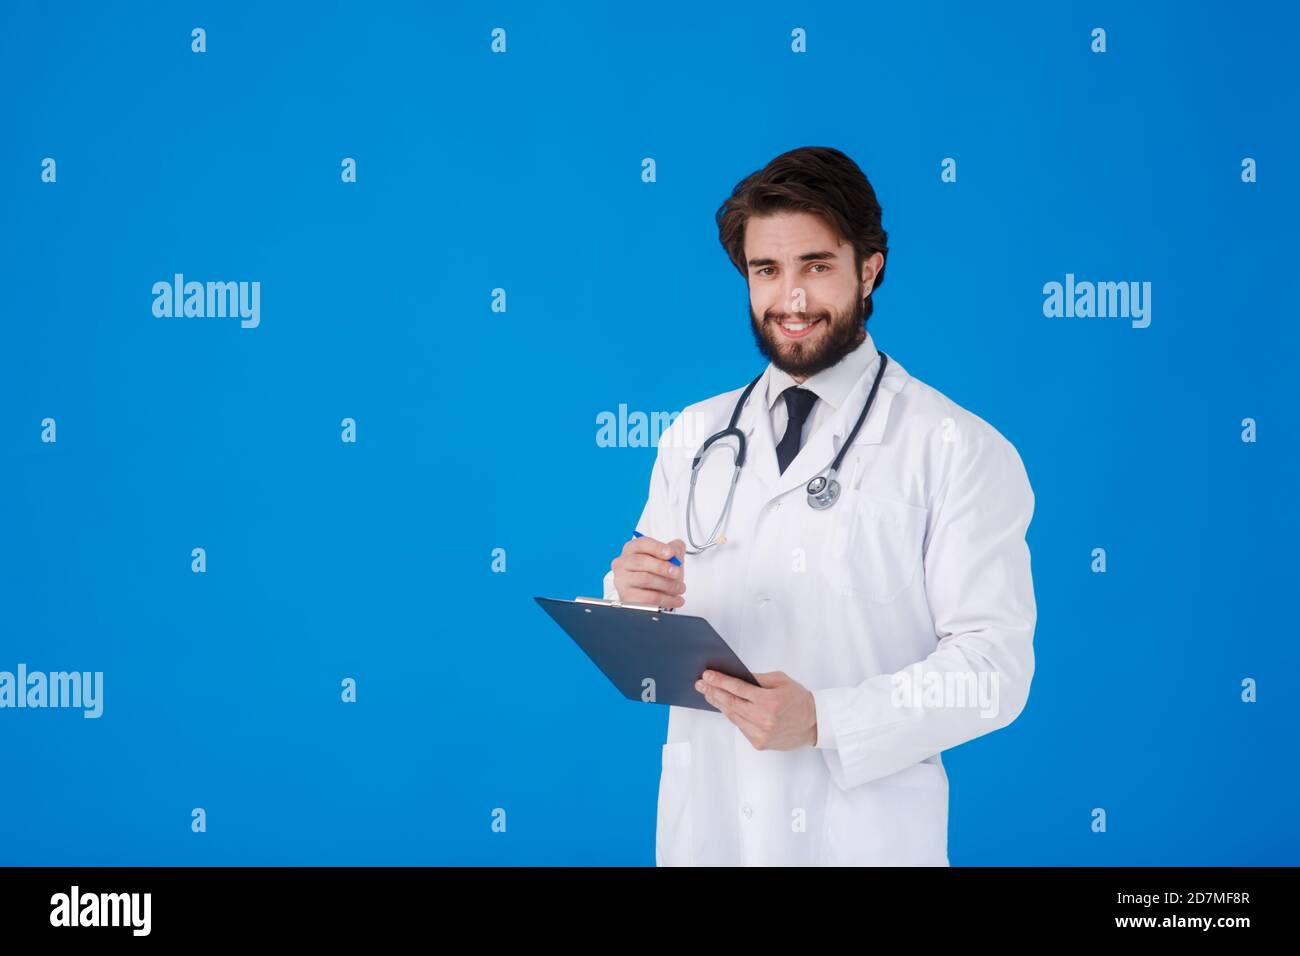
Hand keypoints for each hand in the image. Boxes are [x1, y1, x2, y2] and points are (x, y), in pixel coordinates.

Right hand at [610, 535, 685, 608]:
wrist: (651, 597)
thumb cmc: (657, 574)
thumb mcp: (667, 559)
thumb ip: (674, 549)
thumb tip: (677, 546)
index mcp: (632, 549)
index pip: (640, 544)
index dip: (656, 548)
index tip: (671, 553)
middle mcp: (623, 563)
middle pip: (640, 561)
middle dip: (662, 567)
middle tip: (677, 572)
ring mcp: (623, 581)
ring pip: (645, 579)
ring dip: (667, 584)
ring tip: (680, 588)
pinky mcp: (627, 597)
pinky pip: (648, 598)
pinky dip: (666, 599)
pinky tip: (676, 599)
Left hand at [695, 670, 816, 749]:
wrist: (814, 724)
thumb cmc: (799, 699)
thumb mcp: (780, 681)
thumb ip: (757, 679)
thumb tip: (736, 675)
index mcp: (770, 701)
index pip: (738, 689)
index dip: (720, 681)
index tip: (707, 675)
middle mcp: (764, 719)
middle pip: (730, 704)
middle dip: (713, 692)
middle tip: (700, 684)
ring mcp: (760, 733)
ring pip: (733, 716)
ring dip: (718, 704)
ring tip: (708, 694)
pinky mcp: (759, 743)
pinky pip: (740, 726)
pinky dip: (732, 716)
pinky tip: (724, 707)